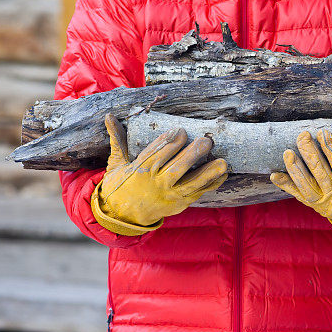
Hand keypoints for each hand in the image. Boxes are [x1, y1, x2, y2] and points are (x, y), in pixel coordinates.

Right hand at [91, 113, 227, 234]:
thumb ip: (117, 139)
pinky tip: (222, 175)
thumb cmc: (120, 184)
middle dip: (191, 155)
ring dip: (207, 173)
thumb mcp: (116, 162)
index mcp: (139, 171)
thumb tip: (109, 116)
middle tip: (206, 141)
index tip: (180, 130)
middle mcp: (155, 184)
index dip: (169, 143)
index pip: (155, 155)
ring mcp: (169, 195)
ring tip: (223, 163)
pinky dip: (210, 185)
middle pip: (175, 169)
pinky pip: (197, 194)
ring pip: (189, 184)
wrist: (122, 215)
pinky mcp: (179, 204)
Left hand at [270, 130, 331, 237]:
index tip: (323, 133)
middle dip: (309, 151)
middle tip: (302, 135)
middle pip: (319, 170)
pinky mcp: (315, 205)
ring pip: (306, 183)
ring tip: (287, 153)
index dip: (330, 147)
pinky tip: (275, 175)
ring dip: (295, 168)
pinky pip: (299, 196)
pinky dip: (286, 186)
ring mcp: (323, 200)